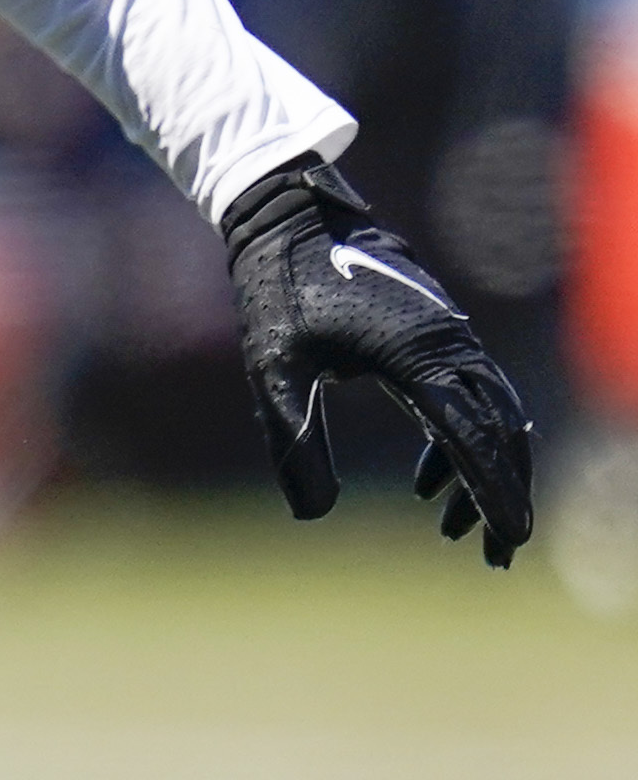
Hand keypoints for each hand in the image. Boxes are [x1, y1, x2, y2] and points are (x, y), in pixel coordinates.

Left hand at [223, 155, 534, 565]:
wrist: (290, 224)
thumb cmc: (278, 293)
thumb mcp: (272, 367)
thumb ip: (293, 437)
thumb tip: (312, 514)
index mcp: (417, 353)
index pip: (470, 435)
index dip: (492, 491)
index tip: (508, 538)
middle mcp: (450, 345)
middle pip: (499, 433)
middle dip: (502, 496)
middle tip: (495, 555)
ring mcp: (452, 337)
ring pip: (493, 417)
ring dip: (486, 474)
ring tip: (458, 531)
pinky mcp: (441, 336)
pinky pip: (473, 398)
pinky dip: (464, 443)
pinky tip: (428, 483)